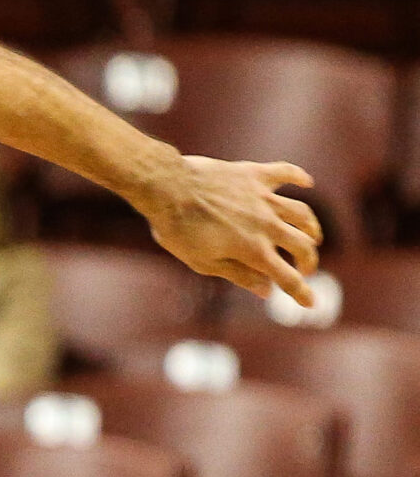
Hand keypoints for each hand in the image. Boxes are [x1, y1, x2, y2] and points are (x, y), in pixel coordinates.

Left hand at [143, 155, 322, 306]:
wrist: (166, 188)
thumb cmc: (177, 229)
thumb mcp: (203, 262)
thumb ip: (238, 275)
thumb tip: (267, 291)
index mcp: (252, 250)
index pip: (286, 277)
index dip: (301, 293)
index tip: (310, 303)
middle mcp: (265, 224)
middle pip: (302, 245)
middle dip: (308, 261)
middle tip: (305, 268)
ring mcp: (263, 198)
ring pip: (301, 213)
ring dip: (310, 227)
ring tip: (311, 235)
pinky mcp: (255, 175)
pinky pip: (285, 172)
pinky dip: (298, 177)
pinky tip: (307, 182)